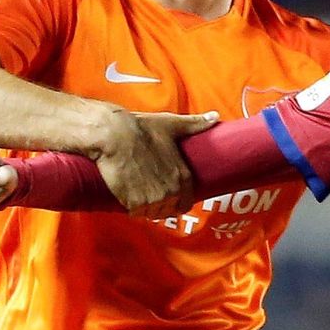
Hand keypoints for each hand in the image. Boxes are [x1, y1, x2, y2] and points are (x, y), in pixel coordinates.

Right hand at [89, 107, 218, 212]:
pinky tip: (127, 196)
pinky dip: (131, 207)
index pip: (186, 203)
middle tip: (148, 194)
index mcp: (183, 177)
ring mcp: (153, 199)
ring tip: (138, 194)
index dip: (177, 201)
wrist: (114, 135)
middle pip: (168, 210)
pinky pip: (135, 213)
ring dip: (146, 208)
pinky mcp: (134, 203)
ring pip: (152, 213)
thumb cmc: (142, 129)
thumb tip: (215, 117)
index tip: (168, 197)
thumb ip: (195, 124)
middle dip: (160, 205)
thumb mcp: (172, 125)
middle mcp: (171, 191)